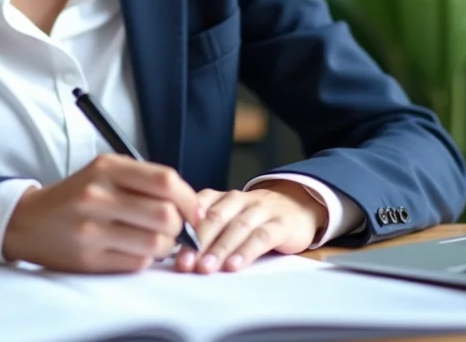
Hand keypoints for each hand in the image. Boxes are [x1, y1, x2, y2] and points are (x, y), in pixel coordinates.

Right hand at [2, 154, 202, 273]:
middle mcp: (98, 195)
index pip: (165, 181)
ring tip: (155, 241)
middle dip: (180, 227)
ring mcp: (91, 228)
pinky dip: (144, 259)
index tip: (195, 212)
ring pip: (155, 243)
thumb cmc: (77, 196)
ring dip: (165, 247)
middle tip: (173, 229)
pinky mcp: (88, 257)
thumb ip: (144, 181)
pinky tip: (133, 250)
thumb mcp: (105, 172)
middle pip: (166, 215)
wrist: (29, 221)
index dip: (189, 199)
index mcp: (107, 167)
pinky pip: (137, 262)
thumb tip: (192, 206)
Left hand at [174, 181, 327, 273]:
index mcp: (219, 197)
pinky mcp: (281, 223)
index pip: (196, 209)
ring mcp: (260, 209)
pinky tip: (234, 265)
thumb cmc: (253, 218)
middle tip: (185, 263)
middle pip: (214, 218)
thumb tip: (175, 254)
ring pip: (237, 227)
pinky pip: (261, 236)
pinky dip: (246, 251)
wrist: (297, 205)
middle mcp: (237, 200)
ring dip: (219, 249)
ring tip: (206, 268)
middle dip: (197, 242)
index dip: (181, 229)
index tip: (167, 249)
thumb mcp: (228, 218)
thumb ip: (205, 230)